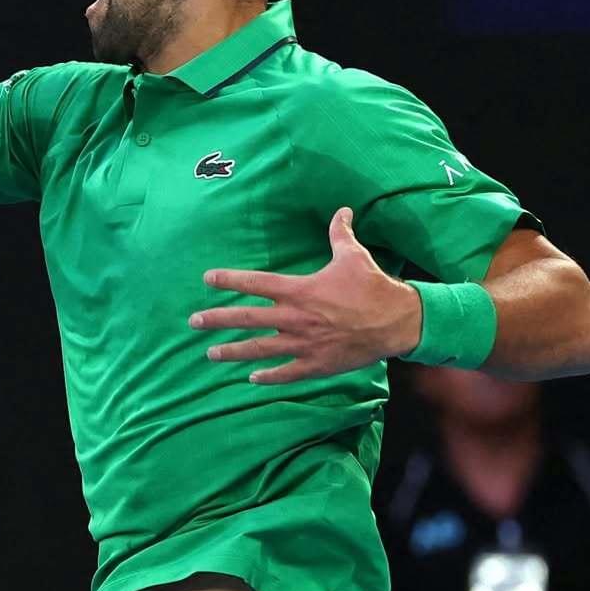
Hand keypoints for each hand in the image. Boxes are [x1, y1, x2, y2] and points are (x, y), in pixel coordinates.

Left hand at [189, 208, 422, 384]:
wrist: (396, 321)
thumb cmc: (373, 286)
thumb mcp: (353, 255)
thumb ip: (339, 234)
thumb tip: (342, 211)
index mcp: (299, 290)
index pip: (255, 283)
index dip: (229, 280)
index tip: (207, 279)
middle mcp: (295, 318)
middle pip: (247, 319)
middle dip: (217, 320)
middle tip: (193, 323)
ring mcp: (303, 344)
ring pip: (259, 350)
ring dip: (233, 352)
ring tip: (210, 354)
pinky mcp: (316, 365)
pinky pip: (285, 373)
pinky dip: (268, 377)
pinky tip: (251, 379)